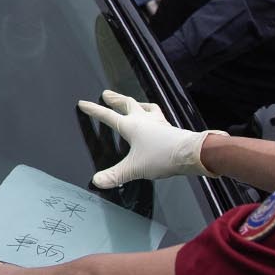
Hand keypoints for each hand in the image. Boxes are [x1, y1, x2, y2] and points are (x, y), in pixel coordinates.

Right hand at [75, 89, 223, 187]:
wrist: (190, 153)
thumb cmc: (162, 157)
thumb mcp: (134, 168)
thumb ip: (115, 175)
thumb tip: (97, 181)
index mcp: (130, 126)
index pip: (107, 116)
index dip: (94, 110)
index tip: (84, 103)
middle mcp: (143, 119)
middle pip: (126, 104)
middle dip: (115, 99)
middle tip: (107, 94)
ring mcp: (157, 121)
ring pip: (144, 106)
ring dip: (136, 103)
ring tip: (133, 102)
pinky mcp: (169, 126)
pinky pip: (157, 114)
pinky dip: (152, 112)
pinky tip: (154, 117)